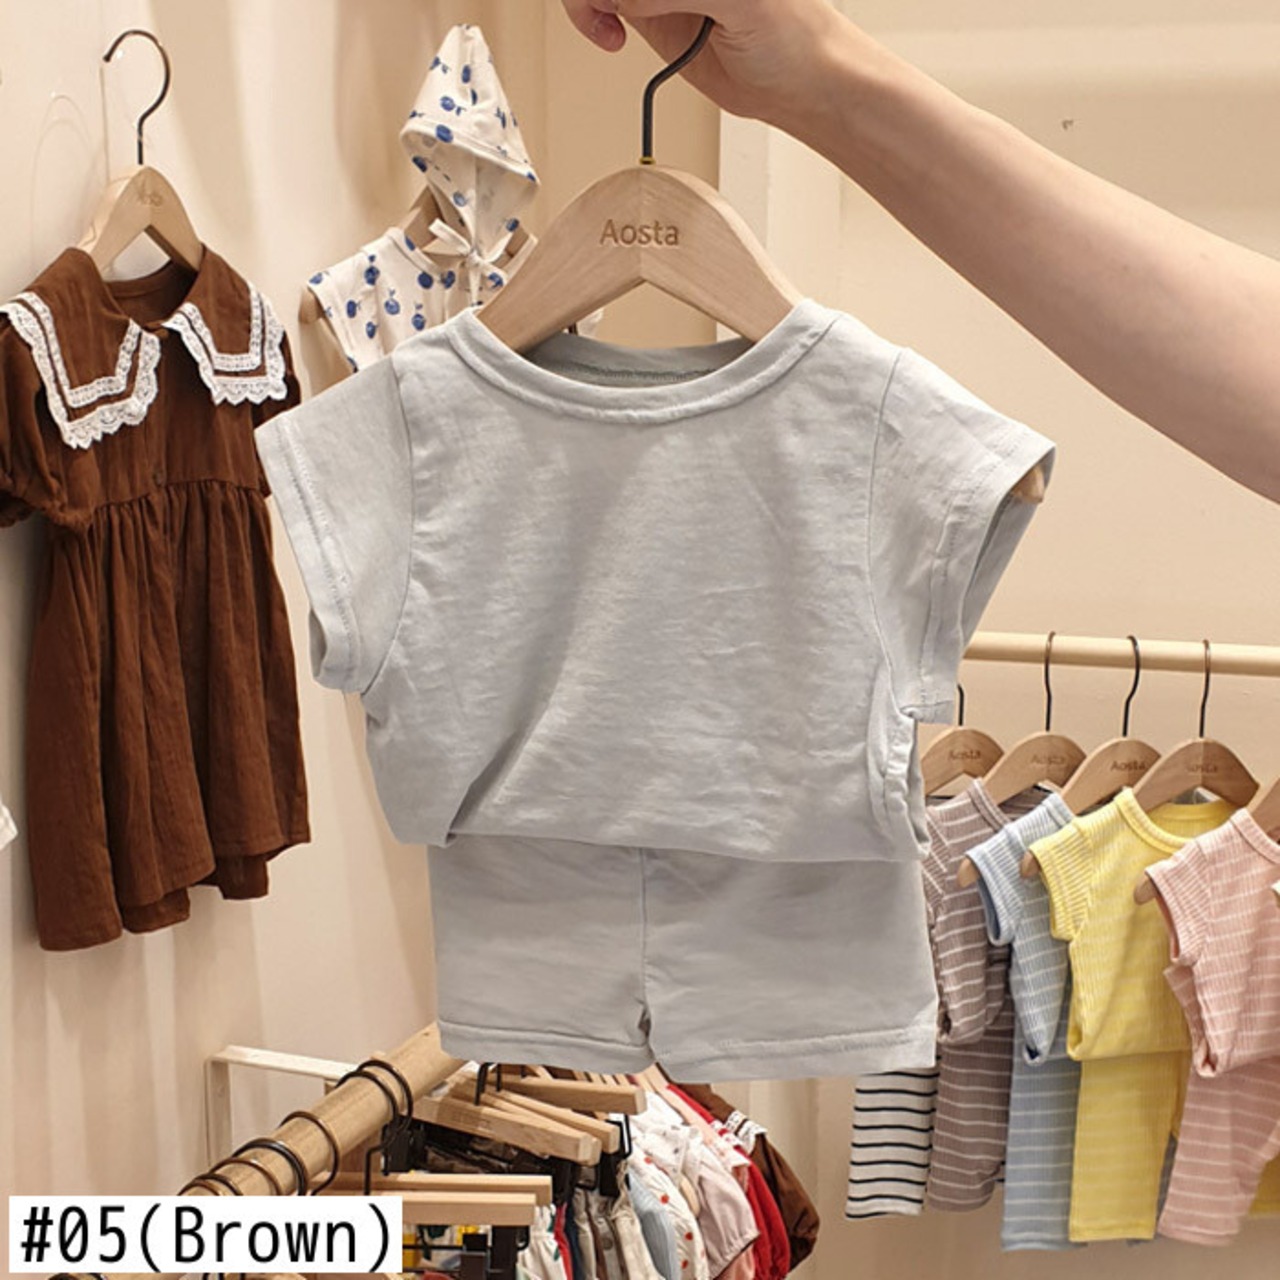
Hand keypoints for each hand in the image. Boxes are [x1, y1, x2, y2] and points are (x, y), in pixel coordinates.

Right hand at [560, 0, 846, 128]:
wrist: (799, 85)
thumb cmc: (792, 36)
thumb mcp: (737, 1)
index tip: (611, 2)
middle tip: (606, 10)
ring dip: (585, 3)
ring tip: (606, 26)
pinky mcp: (651, 16)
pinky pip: (601, 5)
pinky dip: (590, 18)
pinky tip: (611, 37)